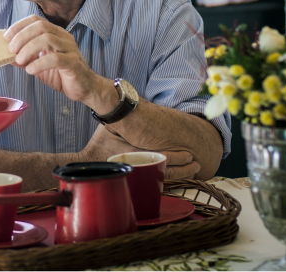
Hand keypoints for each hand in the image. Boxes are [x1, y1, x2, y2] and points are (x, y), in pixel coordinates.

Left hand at [5, 15, 101, 103]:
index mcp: (55, 33)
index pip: (36, 20)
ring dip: (29, 48)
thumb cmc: (60, 74)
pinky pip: (56, 58)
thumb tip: (5, 56)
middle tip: (11, 49)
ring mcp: (69, 48)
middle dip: (22, 36)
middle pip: (41, 26)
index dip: (19, 26)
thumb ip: (23, 59)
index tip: (6, 37)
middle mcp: (63, 37)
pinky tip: (31, 70)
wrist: (83, 88)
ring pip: (48, 39)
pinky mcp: (73, 62)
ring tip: (19, 60)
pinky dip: (40, 63)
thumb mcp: (37, 64)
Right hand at [80, 125, 200, 179]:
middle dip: (181, 169)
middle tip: (195, 163)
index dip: (174, 157)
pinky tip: (183, 174)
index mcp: (129, 155)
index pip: (156, 157)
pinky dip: (171, 177)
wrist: (90, 164)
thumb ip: (123, 120)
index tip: (188, 155)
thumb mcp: (110, 128)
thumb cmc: (101, 143)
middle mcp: (135, 168)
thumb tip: (127, 104)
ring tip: (194, 169)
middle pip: (163, 170)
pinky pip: (157, 180)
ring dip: (180, 174)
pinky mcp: (139, 180)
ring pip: (162, 178)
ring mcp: (137, 176)